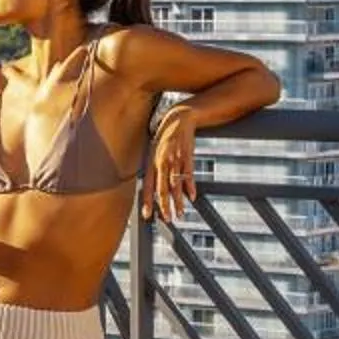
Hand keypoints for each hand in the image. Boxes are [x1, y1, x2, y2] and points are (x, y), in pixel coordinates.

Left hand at [145, 109, 197, 223]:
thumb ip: (152, 167)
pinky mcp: (188, 157)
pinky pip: (189, 175)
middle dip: (164, 206)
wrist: (180, 118)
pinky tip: (192, 197)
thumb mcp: (153, 149)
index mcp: (151, 161)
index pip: (147, 185)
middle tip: (167, 219)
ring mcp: (176, 160)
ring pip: (176, 185)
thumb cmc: (164, 135)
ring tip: (179, 214)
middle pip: (162, 188)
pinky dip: (190, 187)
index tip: (147, 215)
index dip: (147, 201)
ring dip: (178, 202)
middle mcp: (162, 162)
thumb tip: (151, 186)